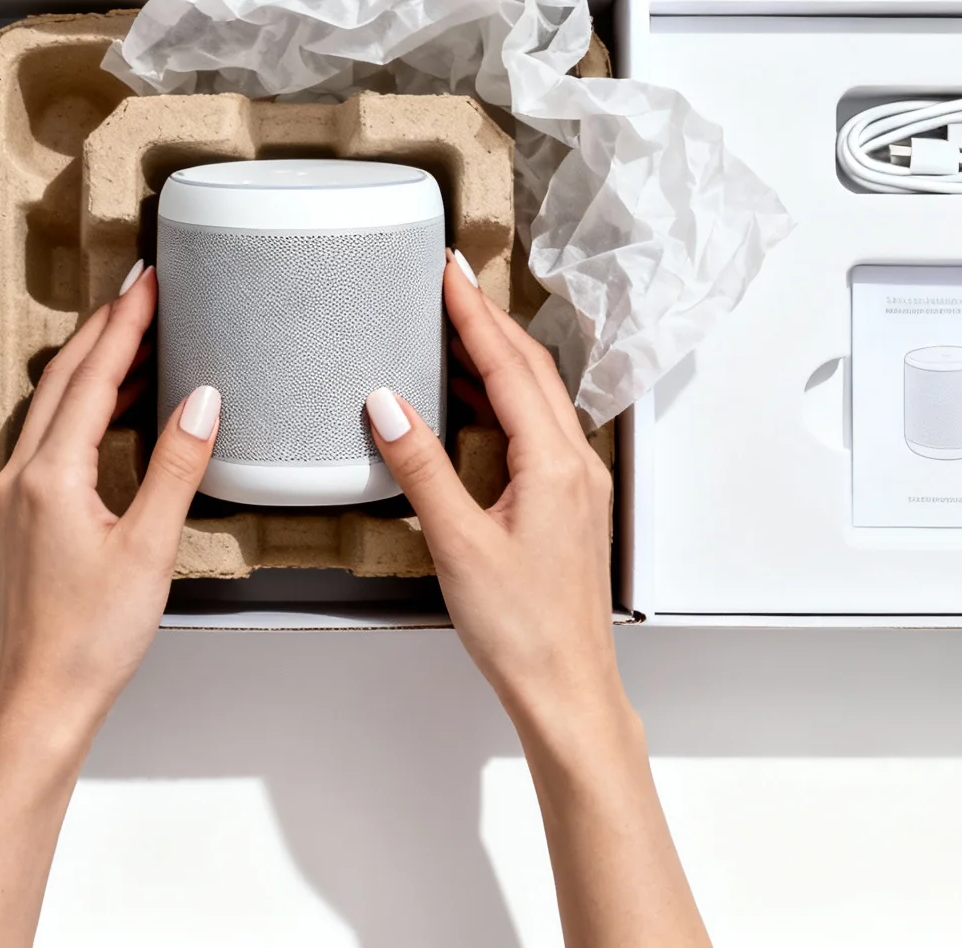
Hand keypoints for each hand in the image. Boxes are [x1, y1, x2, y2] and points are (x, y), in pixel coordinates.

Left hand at [0, 262, 221, 739]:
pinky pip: (53, 438)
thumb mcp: (150, 549)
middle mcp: (24, 476)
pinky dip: (86, 407)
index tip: (150, 285)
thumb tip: (201, 402)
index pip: (92, 376)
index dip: (126, 325)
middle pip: (65, 378)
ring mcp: (17, 495)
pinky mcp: (24, 516)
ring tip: (139, 337)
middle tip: (144, 292)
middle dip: (106, 329)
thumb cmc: (88, 641)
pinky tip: (117, 410)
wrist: (41, 700)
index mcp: (51, 475)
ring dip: (96, 365)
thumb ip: (177, 466)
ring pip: (55, 406)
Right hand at [364, 250, 620, 731]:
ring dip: (494, 358)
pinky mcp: (566, 506)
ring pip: (534, 398)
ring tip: (450, 328)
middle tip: (447, 282)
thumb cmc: (523, 631)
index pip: (508, 365)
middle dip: (486, 320)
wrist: (566, 689)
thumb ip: (420, 467)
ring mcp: (575, 484)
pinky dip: (500, 399)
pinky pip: (534, 429)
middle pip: (529, 369)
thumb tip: (387, 405)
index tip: (446, 271)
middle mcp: (573, 463)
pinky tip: (470, 403)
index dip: (473, 313)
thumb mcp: (456, 543)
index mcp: (552, 462)